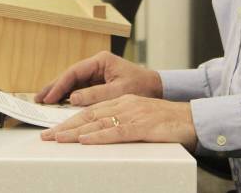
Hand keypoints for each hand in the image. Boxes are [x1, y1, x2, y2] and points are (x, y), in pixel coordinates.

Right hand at [34, 51, 162, 105]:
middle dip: (54, 87)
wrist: (156, 88)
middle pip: (70, 75)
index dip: (60, 85)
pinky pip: (80, 88)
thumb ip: (96, 94)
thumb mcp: (119, 91)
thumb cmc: (142, 87)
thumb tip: (73, 98)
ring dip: (59, 92)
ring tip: (43, 101)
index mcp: (101, 60)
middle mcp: (96, 64)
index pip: (74, 72)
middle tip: (38, 99)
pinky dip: (69, 96)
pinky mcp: (98, 82)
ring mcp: (96, 73)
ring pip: (73, 82)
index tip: (49, 97)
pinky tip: (59, 103)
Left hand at [40, 94, 196, 149]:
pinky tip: (85, 140)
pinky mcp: (142, 126)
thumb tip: (100, 133)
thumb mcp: (141, 118)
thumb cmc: (168, 122)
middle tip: (47, 136)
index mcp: (123, 101)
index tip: (55, 130)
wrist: (193, 119)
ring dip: (75, 132)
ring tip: (58, 138)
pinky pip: (116, 132)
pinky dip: (98, 136)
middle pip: (89, 115)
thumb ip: (122, 123)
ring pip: (98, 122)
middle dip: (65, 126)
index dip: (71, 120)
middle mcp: (125, 105)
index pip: (91, 110)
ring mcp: (133, 115)